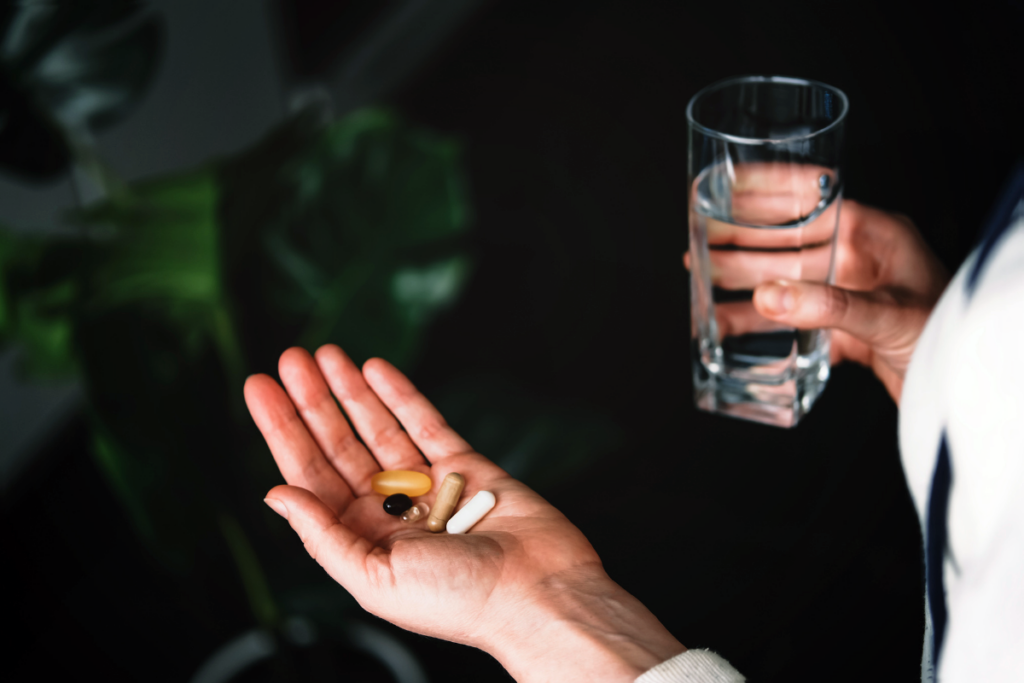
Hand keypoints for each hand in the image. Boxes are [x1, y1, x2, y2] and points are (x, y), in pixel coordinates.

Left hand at [244, 345, 683, 681]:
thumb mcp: (374, 577)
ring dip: (351, 391)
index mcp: (362, 540)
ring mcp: (427, 486)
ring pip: (379, 427)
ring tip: (326, 354)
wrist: (537, 593)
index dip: (283, 431)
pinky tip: (376, 370)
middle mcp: (389, 511)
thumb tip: (277, 495)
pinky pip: (426, 423)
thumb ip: (323, 536)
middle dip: (313, 401)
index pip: (311, 475)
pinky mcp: (466, 466)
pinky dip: (401, 395)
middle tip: (289, 359)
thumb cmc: (459, 601)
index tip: (260, 390)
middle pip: (340, 444)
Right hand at [686, 163, 949, 404]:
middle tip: (698, 237)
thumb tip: (767, 296)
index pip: (812, 196)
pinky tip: (727, 324)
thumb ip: (827, 305)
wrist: (970, 386)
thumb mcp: (890, 313)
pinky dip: (758, 324)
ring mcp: (847, 294)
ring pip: (782, 281)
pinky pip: (791, 322)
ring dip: (740, 279)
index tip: (727, 182)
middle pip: (786, 240)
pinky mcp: (842, 330)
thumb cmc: (950, 334)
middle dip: (739, 238)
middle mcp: (857, 259)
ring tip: (700, 276)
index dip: (767, 187)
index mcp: (874, 233)